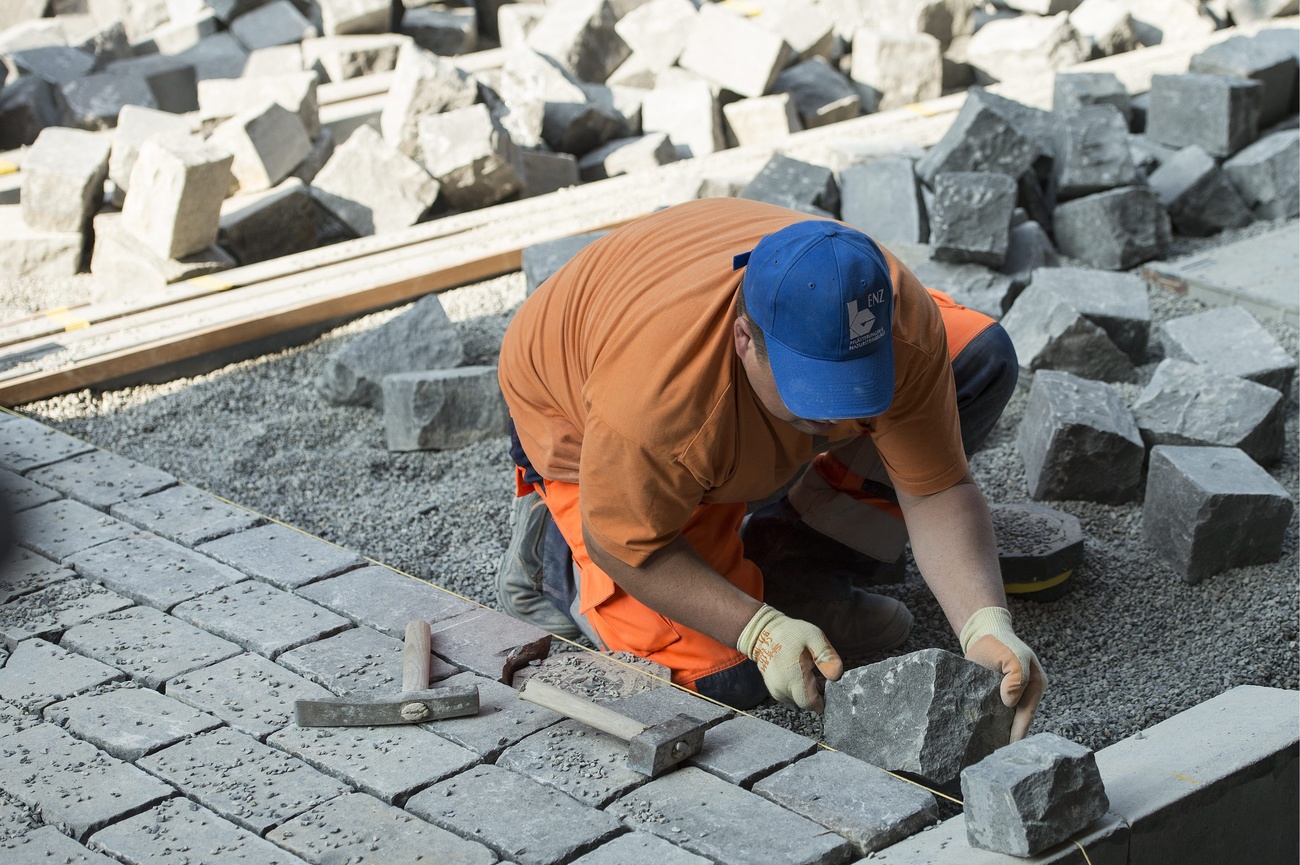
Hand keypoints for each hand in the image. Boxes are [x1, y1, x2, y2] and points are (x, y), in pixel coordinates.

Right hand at [736, 605, 843, 711]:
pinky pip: (790, 696)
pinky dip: (797, 688)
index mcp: (793, 677)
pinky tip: (798, 673)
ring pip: (798, 700)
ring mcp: (775, 690)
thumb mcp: (814, 636)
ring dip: (807, 691)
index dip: (823, 700)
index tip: (828, 686)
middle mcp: (782, 688)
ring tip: (808, 671)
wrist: (763, 633)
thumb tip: (836, 676)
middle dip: (816, 693)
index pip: (811, 703)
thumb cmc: (790, 633)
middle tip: (819, 675)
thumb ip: (826, 656)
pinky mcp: (773, 689)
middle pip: (806, 703)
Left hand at [960, 606, 1045, 741]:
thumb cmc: (1001, 644)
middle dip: (1010, 739)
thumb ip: (1017, 677)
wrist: (984, 633)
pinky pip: (991, 712)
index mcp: (1035, 686)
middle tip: (998, 759)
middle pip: (1018, 721)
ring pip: (1004, 719)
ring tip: (988, 753)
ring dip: (997, 733)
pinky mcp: (993, 695)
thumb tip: (1010, 703)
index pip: (1027, 715)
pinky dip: (986, 723)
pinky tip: (977, 736)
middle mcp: (1024, 694)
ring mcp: (1009, 695)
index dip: (1019, 733)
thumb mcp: (1013, 656)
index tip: (1010, 750)